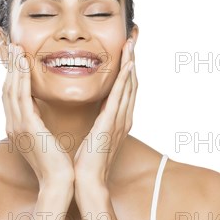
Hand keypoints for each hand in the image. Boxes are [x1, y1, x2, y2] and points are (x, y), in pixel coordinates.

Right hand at [1, 43, 74, 188]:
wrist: (58, 181)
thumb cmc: (57, 163)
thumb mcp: (44, 139)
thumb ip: (38, 123)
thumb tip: (40, 110)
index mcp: (17, 128)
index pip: (12, 96)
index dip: (14, 77)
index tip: (18, 59)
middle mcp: (13, 124)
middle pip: (7, 89)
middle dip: (10, 68)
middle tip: (14, 47)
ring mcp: (17, 125)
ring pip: (12, 89)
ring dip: (14, 67)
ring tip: (18, 49)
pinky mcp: (26, 126)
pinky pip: (21, 96)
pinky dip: (22, 78)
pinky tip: (25, 64)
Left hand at [73, 38, 136, 185]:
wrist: (86, 182)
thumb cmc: (87, 161)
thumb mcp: (95, 135)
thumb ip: (98, 120)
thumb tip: (95, 109)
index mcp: (118, 119)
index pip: (125, 88)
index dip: (128, 68)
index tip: (126, 49)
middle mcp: (123, 117)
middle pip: (131, 82)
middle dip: (133, 59)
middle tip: (133, 38)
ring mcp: (119, 120)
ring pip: (128, 86)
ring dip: (131, 63)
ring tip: (131, 43)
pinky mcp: (111, 124)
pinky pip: (120, 98)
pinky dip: (125, 80)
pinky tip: (128, 65)